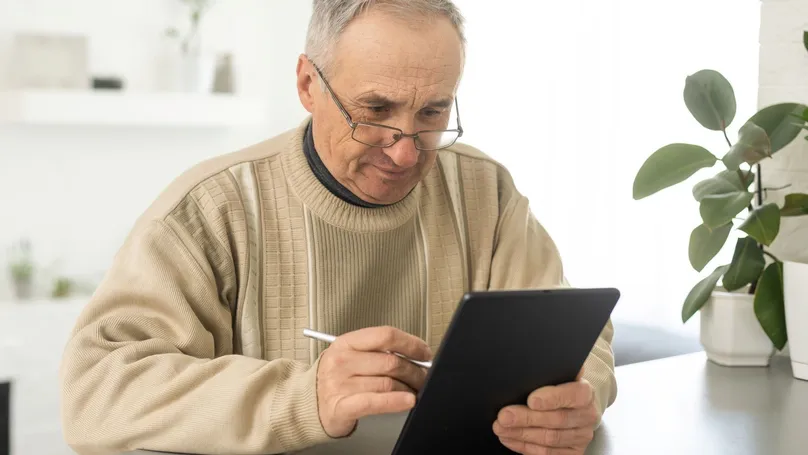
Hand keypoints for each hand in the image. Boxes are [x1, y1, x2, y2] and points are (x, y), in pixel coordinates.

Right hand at [316, 326, 431, 437]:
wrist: (309, 404)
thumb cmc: (336, 379)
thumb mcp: (352, 356)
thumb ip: (379, 352)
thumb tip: (417, 355)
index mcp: (346, 343)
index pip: (385, 335)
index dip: (411, 343)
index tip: (424, 352)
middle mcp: (341, 361)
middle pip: (391, 361)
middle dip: (415, 370)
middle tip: (423, 376)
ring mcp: (340, 384)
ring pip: (388, 383)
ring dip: (408, 389)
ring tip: (414, 391)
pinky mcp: (342, 407)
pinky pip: (374, 402)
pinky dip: (395, 401)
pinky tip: (408, 401)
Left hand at [493, 370, 597, 454]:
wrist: (578, 406)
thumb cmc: (562, 387)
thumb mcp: (560, 375)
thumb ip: (553, 371)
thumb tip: (538, 359)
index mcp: (585, 392)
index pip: (572, 395)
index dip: (551, 398)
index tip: (531, 400)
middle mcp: (587, 415)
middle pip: (556, 419)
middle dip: (526, 418)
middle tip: (504, 416)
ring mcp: (581, 436)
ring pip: (549, 439)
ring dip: (521, 434)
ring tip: (501, 428)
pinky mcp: (573, 451)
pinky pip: (547, 453)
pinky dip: (525, 446)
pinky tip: (510, 438)